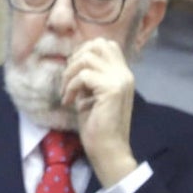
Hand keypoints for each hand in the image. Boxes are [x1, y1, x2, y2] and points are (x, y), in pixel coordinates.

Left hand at [60, 37, 137, 186]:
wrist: (107, 149)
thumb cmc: (97, 124)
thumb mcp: (91, 93)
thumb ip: (89, 76)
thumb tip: (74, 60)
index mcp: (122, 73)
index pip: (105, 44)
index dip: (84, 52)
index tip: (73, 73)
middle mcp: (125, 73)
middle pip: (98, 44)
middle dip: (76, 58)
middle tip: (69, 80)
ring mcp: (120, 80)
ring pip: (87, 57)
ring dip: (70, 74)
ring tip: (67, 92)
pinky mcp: (111, 89)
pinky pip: (83, 75)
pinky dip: (71, 86)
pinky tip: (69, 101)